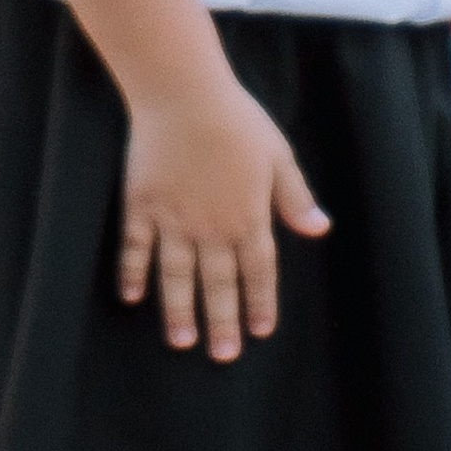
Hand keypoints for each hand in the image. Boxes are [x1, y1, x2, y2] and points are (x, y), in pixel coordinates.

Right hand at [120, 77, 328, 360]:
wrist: (184, 95)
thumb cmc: (237, 120)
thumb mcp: (278, 156)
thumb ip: (294, 197)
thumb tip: (320, 229)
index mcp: (248, 217)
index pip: (258, 271)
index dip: (260, 302)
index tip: (261, 330)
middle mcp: (211, 228)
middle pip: (218, 284)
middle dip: (222, 322)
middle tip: (223, 355)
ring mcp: (173, 220)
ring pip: (176, 276)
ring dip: (179, 311)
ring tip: (181, 342)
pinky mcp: (142, 206)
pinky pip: (136, 248)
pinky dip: (133, 273)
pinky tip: (131, 298)